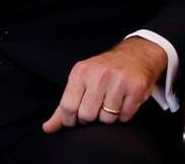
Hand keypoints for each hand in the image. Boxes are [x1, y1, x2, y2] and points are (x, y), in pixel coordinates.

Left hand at [43, 37, 167, 132]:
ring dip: (108, 117)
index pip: (68, 106)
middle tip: (94, 110)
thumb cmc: (101, 73)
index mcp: (80, 73)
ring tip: (110, 104)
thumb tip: (48, 128)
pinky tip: (123, 102)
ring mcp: (118, 81)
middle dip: (89, 119)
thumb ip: (63, 107)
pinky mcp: (136, 89)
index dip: (69, 120)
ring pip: (107, 118)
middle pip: (87, 115)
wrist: (134, 56)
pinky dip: (123, 115)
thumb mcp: (79, 82)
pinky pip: (125, 116)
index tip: (75, 120)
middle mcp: (98, 75)